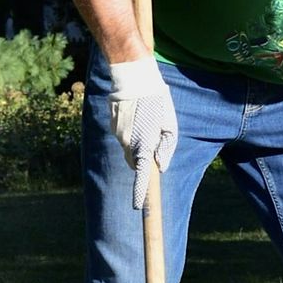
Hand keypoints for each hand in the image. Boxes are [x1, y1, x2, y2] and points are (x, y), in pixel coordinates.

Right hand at [109, 55, 177, 209]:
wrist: (133, 77)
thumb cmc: (158, 102)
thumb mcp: (170, 125)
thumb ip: (166, 148)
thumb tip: (161, 166)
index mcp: (143, 144)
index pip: (140, 175)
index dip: (140, 191)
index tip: (139, 205)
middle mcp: (127, 142)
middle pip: (134, 161)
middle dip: (142, 159)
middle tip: (153, 141)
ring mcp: (117, 133)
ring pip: (128, 146)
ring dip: (138, 141)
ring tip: (147, 119)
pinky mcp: (113, 124)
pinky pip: (123, 134)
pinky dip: (131, 130)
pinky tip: (138, 114)